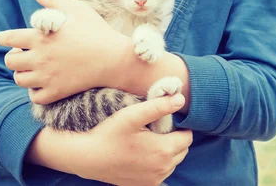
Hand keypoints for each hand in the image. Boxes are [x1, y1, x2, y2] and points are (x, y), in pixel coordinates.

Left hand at [0, 0, 130, 103]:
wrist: (114, 59)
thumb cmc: (96, 31)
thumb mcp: (77, 10)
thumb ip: (55, 0)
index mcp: (40, 36)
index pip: (8, 38)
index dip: (2, 38)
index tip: (3, 38)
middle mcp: (39, 57)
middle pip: (10, 61)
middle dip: (13, 56)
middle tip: (21, 54)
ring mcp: (47, 77)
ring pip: (19, 80)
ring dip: (22, 74)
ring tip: (31, 69)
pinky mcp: (57, 91)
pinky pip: (35, 97)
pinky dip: (34, 92)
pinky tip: (42, 84)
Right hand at [27, 94, 192, 185]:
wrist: (88, 158)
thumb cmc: (110, 134)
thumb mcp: (133, 115)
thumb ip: (159, 106)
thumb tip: (180, 99)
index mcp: (164, 150)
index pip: (187, 137)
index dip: (179, 127)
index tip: (165, 121)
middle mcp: (164, 168)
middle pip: (183, 150)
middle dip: (175, 139)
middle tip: (157, 129)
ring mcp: (155, 179)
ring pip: (173, 162)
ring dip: (168, 152)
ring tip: (149, 141)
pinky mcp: (146, 185)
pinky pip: (162, 173)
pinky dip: (158, 164)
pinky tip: (143, 155)